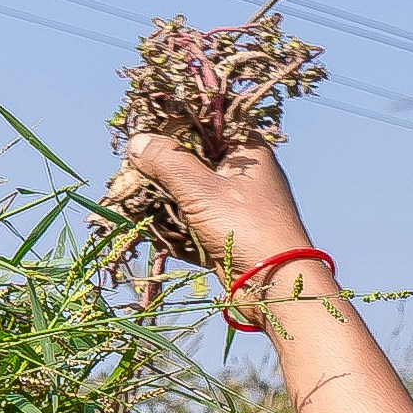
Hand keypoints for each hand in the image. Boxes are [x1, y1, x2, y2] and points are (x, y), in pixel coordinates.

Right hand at [113, 132, 310, 289]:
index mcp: (247, 150)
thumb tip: (137, 141)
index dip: (173, 126)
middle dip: (161, 171)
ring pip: (188, 194)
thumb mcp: (201, 189)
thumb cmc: (246, 229)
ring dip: (164, 204)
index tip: (143, 135)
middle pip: (192, 161)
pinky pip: (193, 223)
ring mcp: (234, 206)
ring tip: (139, 206)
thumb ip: (167, 161)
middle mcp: (242, 175)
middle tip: (134, 176)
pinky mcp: (226, 234)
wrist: (278, 288)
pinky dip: (176, 229)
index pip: (205, 123)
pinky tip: (159, 234)